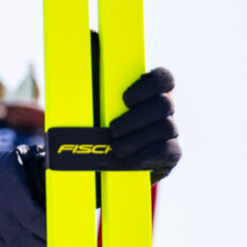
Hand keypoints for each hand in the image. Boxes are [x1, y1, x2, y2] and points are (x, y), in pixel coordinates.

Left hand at [109, 67, 180, 181]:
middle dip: (135, 118)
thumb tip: (74, 96)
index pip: (162, 78)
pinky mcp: (172, 152)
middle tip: (114, 129)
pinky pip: (166, 150)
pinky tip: (128, 161)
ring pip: (166, 127)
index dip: (147, 86)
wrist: (117, 168)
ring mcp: (170, 130)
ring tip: (117, 148)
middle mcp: (164, 109)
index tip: (125, 99)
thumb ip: (98, 102)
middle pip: (164, 104)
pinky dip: (144, 156)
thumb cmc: (103, 133)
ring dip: (136, 140)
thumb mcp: (98, 113)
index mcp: (149, 93)